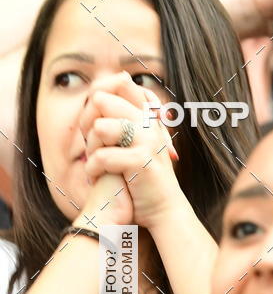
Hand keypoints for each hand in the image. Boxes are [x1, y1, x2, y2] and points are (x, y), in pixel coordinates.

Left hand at [79, 72, 182, 231]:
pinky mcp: (142, 160)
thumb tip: (96, 95)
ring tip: (96, 163)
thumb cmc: (143, 179)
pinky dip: (93, 169)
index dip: (98, 99)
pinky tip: (96, 178)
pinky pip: (101, 156)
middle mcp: (150, 122)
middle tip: (91, 148)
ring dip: (90, 148)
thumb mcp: (134, 144)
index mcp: (149, 114)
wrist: (164, 211)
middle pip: (102, 100)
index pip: (119, 82)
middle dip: (88, 125)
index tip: (95, 126)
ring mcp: (148, 140)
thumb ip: (120, 119)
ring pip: (100, 127)